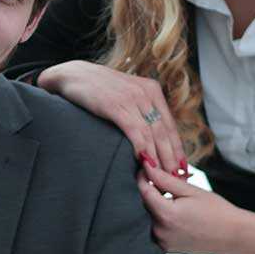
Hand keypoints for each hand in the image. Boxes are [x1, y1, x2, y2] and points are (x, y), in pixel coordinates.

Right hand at [37, 60, 188, 176]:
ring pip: (152, 134)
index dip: (177, 149)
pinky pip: (135, 130)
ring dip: (158, 158)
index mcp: (151, 90)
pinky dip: (141, 148)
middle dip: (171, 158)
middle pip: (164, 132)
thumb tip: (152, 137)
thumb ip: (140, 110)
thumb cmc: (98, 89)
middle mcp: (146, 93)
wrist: (72, 75)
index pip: (170, 125)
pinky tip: (143, 162)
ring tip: (161, 177)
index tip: (182, 169)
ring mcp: (132, 98)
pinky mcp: (116, 105)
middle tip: (175, 178)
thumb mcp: (126, 94)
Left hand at [137, 163, 254, 253]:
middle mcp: (160, 231)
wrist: (233, 236)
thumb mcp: (191, 190)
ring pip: (148, 217)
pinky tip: (174, 212)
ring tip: (172, 197)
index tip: (148, 167)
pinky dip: (159, 219)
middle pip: (144, 204)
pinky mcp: (166, 248)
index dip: (143, 176)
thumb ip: (165, 179)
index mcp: (166, 214)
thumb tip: (147, 166)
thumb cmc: (216, 211)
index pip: (143, 190)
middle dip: (150, 190)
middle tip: (163, 181)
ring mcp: (163, 242)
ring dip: (154, 205)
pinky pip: (155, 229)